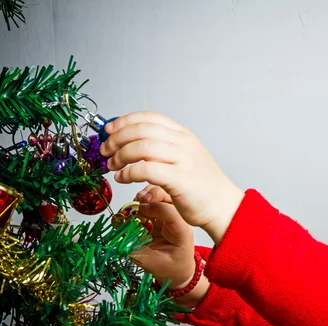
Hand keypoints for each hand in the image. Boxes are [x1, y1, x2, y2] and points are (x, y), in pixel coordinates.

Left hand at [100, 112, 243, 243]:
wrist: (223, 206)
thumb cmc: (201, 186)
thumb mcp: (185, 157)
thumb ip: (163, 148)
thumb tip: (130, 144)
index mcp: (183, 135)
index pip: (149, 118)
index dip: (125, 121)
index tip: (109, 130)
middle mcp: (183, 143)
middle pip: (141, 130)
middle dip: (117, 138)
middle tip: (105, 151)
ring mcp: (183, 160)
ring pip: (142, 147)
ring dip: (120, 155)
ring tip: (112, 166)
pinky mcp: (180, 179)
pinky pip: (146, 169)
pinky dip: (129, 172)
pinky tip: (123, 178)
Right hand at [132, 184, 194, 288]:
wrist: (179, 272)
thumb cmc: (172, 269)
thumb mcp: (152, 264)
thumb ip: (135, 250)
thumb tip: (118, 238)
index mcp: (182, 231)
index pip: (171, 212)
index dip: (155, 208)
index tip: (140, 210)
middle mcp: (178, 220)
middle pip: (170, 197)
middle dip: (152, 195)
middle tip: (138, 200)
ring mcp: (170, 217)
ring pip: (162, 196)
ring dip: (147, 196)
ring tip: (136, 203)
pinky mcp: (161, 217)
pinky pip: (153, 203)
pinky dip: (143, 202)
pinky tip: (136, 208)